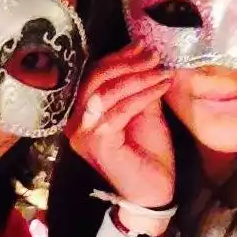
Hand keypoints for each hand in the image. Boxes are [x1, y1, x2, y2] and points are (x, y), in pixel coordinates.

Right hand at [67, 42, 175, 234]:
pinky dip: (142, 95)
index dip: (116, 58)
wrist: (153, 192)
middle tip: (152, 55)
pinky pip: (119, 110)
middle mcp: (75, 124)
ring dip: (137, 77)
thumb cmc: (148, 154)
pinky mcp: (98, 144)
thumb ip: (137, 88)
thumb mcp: (143, 112)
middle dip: (126, 63)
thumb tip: (143, 56)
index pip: (92, 76)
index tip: (141, 45)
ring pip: (106, 93)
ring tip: (160, 68)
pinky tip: (161, 86)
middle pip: (95, 80)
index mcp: (81, 114)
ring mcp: (84, 134)